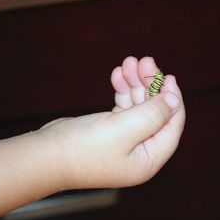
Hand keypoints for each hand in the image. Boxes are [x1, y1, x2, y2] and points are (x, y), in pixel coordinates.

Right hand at [41, 56, 185, 189]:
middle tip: (144, 61)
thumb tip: (174, 100)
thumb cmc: (83, 148)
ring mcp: (125, 140)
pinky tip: (117, 74)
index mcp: (149, 158)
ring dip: (135, 83)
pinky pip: (124, 107)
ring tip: (128, 62)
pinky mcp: (111, 130)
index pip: (172, 125)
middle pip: (155, 112)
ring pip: (139, 106)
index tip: (167, 77)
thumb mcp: (124, 129)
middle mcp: (140, 150)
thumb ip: (153, 115)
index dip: (173, 99)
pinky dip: (122, 90)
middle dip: (150, 85)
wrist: (45, 155)